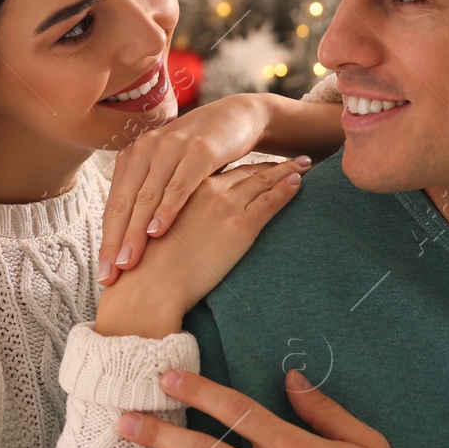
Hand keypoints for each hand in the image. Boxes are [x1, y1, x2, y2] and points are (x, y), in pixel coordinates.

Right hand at [92, 157, 310, 338]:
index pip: (220, 171)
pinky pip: (270, 199)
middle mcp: (205, 189)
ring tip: (302, 165)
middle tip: (289, 160)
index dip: (240, 165)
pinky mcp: (241, 225)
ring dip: (285, 170)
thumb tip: (178, 226)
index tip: (254, 163)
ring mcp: (225, 205)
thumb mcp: (153, 230)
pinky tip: (299, 181)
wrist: (151, 287)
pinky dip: (287, 188)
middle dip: (267, 164)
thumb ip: (169, 218)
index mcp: (183, 188)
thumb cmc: (146, 266)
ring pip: (262, 179)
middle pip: (243, 170)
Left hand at [98, 94, 274, 284]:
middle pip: (124, 203)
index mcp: (133, 157)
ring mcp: (171, 148)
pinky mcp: (199, 150)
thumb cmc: (199, 155)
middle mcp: (146, 149)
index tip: (104, 276)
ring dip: (135, 231)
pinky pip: (179, 185)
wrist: (238, 118)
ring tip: (127, 261)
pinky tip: (158, 231)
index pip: (114, 206)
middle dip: (114, 242)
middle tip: (109, 275)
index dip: (107, 242)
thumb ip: (149, 198)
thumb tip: (130, 241)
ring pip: (147, 196)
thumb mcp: (169, 173)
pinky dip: (167, 209)